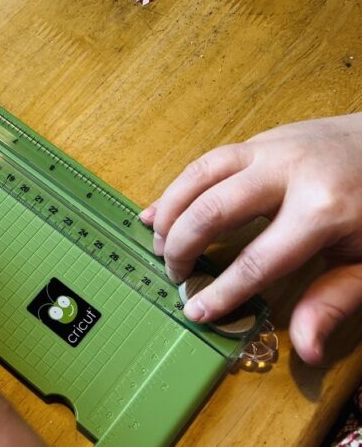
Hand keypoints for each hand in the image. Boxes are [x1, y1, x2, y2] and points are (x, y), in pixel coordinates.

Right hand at [140, 113, 361, 363]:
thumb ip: (334, 300)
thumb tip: (307, 350)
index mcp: (323, 209)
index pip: (257, 260)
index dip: (223, 291)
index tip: (197, 312)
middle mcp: (289, 171)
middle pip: (214, 210)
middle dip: (183, 246)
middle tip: (175, 275)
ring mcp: (271, 148)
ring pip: (200, 176)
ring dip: (171, 211)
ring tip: (156, 243)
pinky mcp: (260, 140)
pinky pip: (207, 162)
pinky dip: (177, 187)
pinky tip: (158, 210)